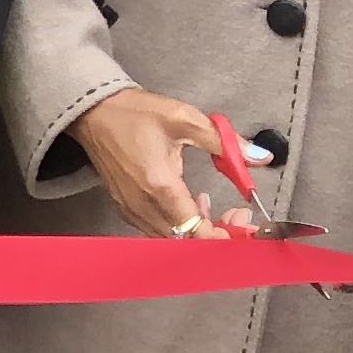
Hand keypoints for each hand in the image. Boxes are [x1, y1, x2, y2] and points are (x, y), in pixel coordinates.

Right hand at [68, 86, 252, 239]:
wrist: (94, 111)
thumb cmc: (134, 113)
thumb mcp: (185, 119)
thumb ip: (224, 142)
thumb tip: (259, 156)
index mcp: (160, 186)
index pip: (198, 232)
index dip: (226, 235)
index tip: (245, 223)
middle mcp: (143, 205)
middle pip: (188, 241)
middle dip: (218, 232)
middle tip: (237, 214)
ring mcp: (131, 209)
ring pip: (173, 238)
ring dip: (198, 229)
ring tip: (212, 204)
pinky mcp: (125, 207)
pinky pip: (158, 229)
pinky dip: (179, 224)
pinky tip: (188, 203)